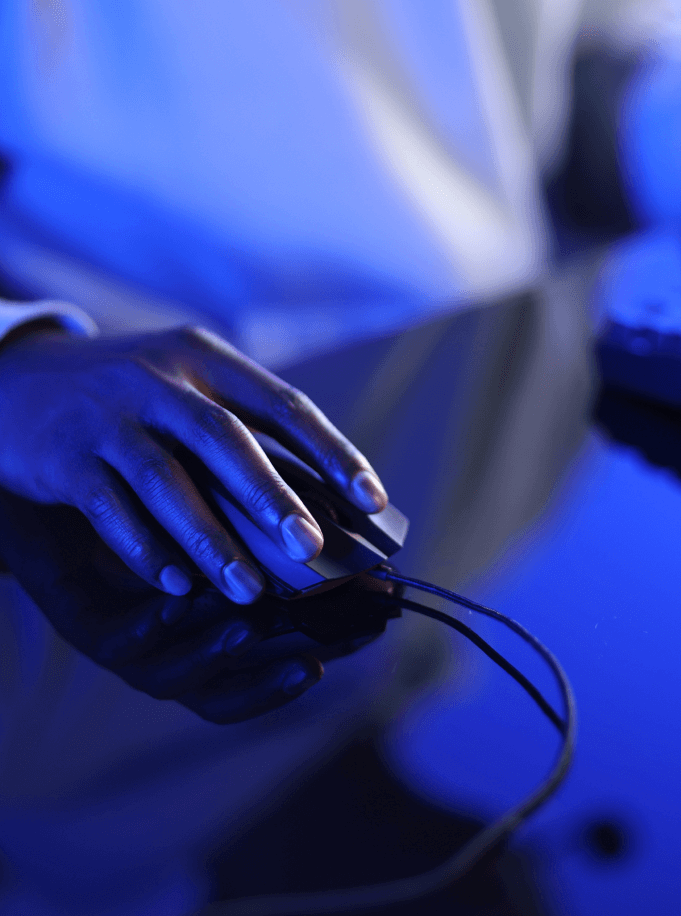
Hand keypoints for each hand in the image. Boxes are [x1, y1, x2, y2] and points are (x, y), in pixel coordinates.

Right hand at [0, 325, 387, 603]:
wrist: (12, 378)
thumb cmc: (128, 396)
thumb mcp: (185, 388)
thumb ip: (241, 432)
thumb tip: (314, 499)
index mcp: (207, 359)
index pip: (284, 405)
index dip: (333, 452)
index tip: (373, 500)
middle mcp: (161, 379)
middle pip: (227, 440)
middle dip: (273, 498)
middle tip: (312, 550)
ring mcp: (109, 415)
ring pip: (168, 481)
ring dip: (211, 540)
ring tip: (249, 591)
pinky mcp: (64, 455)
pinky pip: (110, 508)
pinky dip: (146, 548)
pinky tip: (177, 585)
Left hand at [0, 489, 321, 722]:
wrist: (63, 468)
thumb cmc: (153, 487)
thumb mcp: (221, 501)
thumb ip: (272, 518)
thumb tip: (350, 512)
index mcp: (211, 625)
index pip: (274, 662)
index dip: (323, 651)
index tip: (365, 636)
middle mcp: (171, 647)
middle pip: (230, 682)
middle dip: (276, 674)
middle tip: (322, 654)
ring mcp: (125, 644)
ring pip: (174, 673)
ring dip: (214, 654)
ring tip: (252, 625)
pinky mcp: (82, 624)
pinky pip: (119, 639)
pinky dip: (153, 626)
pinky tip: (181, 597)